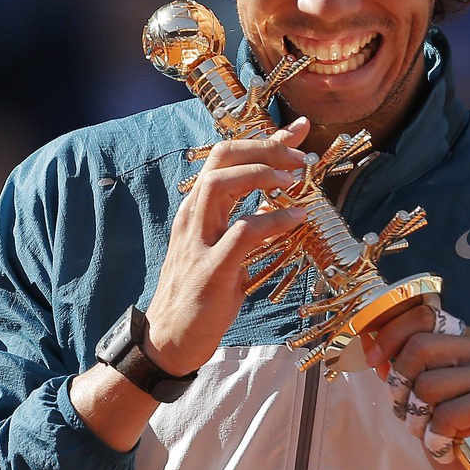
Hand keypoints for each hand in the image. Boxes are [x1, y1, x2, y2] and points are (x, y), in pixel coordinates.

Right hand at [144, 118, 310, 375]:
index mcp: (198, 209)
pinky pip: (243, 232)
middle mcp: (194, 217)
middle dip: (264, 148)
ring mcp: (199, 242)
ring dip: (263, 175)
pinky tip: (297, 219)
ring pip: (222, 184)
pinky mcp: (211, 270)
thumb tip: (281, 207)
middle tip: (301, 158)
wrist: (169, 341)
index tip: (300, 128)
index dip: (266, 138)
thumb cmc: (200, 296)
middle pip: (221, 157)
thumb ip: (249, 226)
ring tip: (295, 181)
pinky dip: (273, 221)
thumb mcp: (224, 251)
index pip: (227, 158)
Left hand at [364, 304, 469, 469]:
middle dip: (399, 385)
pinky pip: (446, 414)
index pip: (422, 316)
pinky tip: (446, 447)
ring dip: (418, 419)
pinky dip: (437, 438)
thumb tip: (373, 348)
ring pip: (428, 385)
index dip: (390, 335)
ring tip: (432, 434)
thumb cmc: (464, 435)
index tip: (373, 360)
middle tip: (405, 413)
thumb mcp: (427, 399)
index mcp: (465, 339)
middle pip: (418, 347)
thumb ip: (405, 372)